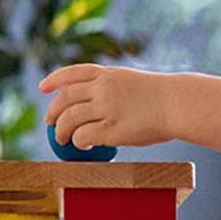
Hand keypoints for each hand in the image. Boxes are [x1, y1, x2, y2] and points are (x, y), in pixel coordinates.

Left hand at [39, 64, 174, 149]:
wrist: (178, 104)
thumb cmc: (162, 97)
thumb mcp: (132, 82)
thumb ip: (112, 89)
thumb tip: (95, 104)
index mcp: (109, 74)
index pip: (73, 73)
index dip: (54, 80)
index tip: (43, 88)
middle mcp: (103, 88)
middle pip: (65, 98)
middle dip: (53, 110)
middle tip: (50, 122)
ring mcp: (106, 108)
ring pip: (69, 119)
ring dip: (61, 131)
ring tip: (62, 140)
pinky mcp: (111, 130)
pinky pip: (83, 137)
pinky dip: (78, 142)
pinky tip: (82, 146)